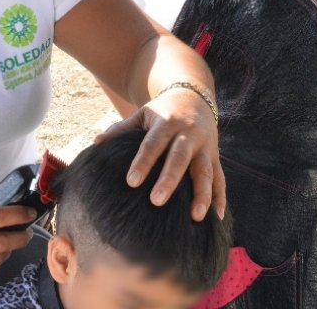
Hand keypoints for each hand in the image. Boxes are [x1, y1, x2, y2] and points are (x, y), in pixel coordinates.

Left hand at [96, 87, 224, 220]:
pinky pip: (220, 179)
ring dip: (202, 194)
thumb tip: (96, 143)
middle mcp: (188, 134)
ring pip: (206, 171)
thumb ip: (121, 129)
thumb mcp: (142, 113)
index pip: (153, 143)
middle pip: (180, 157)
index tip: (131, 182)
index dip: (143, 162)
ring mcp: (205, 146)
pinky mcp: (215, 157)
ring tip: (196, 217)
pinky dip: (220, 198)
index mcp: (167, 122)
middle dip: (170, 179)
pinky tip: (217, 217)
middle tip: (157, 201)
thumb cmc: (163, 110)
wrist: (194, 97)